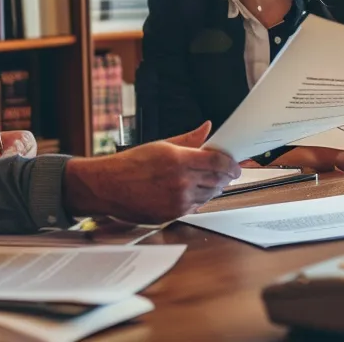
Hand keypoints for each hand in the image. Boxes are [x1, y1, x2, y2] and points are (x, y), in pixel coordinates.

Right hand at [62, 122, 241, 224]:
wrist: (107, 186)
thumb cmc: (130, 164)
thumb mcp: (161, 146)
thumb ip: (189, 139)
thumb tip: (207, 128)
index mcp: (179, 160)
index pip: (218, 163)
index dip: (231, 165)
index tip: (235, 165)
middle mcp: (180, 182)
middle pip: (217, 180)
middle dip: (226, 177)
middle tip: (228, 173)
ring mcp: (176, 201)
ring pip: (208, 196)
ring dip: (214, 189)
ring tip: (210, 182)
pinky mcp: (171, 215)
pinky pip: (195, 207)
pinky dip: (199, 200)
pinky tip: (194, 192)